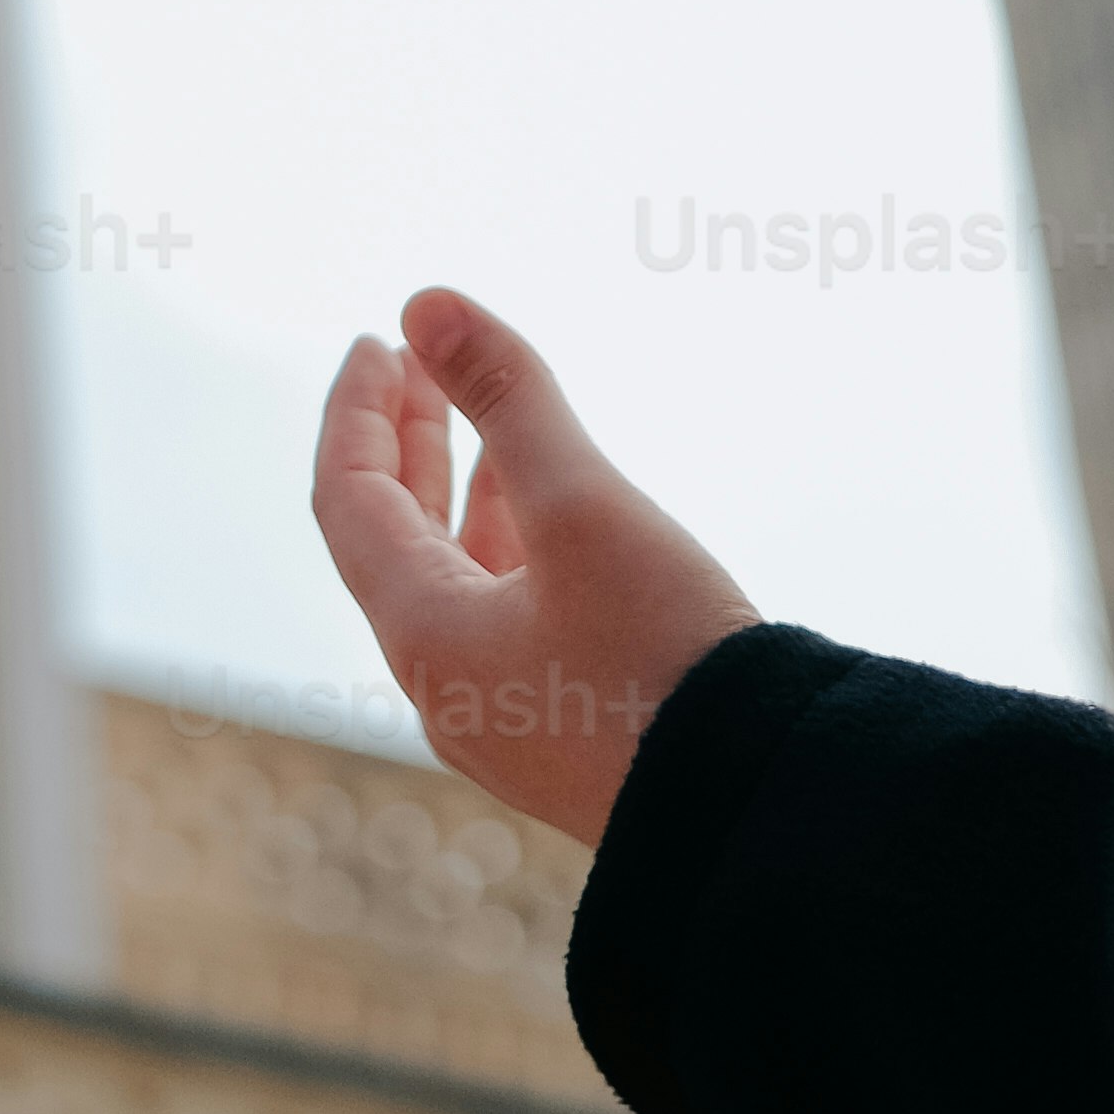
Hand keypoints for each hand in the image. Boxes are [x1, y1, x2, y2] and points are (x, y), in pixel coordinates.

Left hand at [311, 288, 756, 851]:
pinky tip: (554, 514)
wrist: (764, 812)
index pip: (348, 502)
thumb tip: (424, 301)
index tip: (376, 342)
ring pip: (456, 581)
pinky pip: (509, 618)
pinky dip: (512, 543)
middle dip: (401, 443)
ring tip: (474, 419)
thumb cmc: (665, 660)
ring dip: (458, 491)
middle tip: (408, 364)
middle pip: (391, 542)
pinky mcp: (568, 734)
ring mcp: (508, 719)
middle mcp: (448, 687)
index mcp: (425, 639)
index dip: (357, 413)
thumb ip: (506, 398)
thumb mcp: (583, 506)